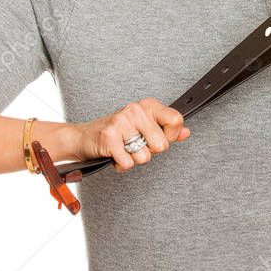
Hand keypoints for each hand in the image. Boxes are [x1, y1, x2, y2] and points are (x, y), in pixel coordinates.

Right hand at [73, 97, 190, 172]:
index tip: (159, 138)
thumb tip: (186, 132)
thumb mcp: (144, 126)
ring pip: (144, 157)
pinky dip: (122, 164)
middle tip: (136, 145)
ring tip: (124, 149)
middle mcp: (136, 110)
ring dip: (134, 159)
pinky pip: (128, 163)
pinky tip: (115, 155)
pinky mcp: (109, 137)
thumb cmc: (117, 132)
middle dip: (150, 152)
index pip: (176, 120)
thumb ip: (166, 129)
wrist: (84, 137)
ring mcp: (122, 122)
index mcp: (148, 105)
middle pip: (162, 145)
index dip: (171, 136)